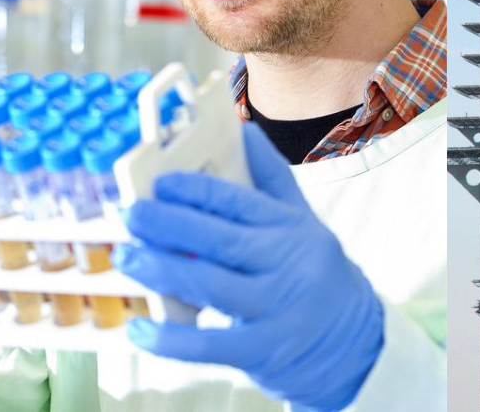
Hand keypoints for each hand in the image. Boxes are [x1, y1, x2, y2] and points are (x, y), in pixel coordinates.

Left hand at [118, 123, 383, 410]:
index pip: (241, 202)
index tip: (161, 182)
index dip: (198, 191)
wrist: (353, 342)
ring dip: (161, 270)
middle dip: (170, 225)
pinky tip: (140, 329)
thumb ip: (273, 179)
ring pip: (211, 285)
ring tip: (125, 256)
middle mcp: (286, 265)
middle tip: (131, 214)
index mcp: (291, 229)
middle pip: (221, 240)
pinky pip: (210, 345)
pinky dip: (171, 339)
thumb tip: (244, 129)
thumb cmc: (315, 274)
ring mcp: (275, 309)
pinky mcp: (263, 350)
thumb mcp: (305, 223)